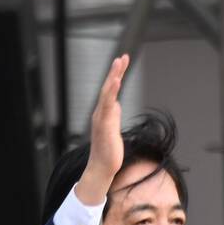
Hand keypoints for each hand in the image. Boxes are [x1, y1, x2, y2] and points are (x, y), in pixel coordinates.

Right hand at [77, 54, 128, 204]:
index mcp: (103, 113)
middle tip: (122, 57)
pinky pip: (107, 105)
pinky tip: (116, 82)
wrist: (102, 168)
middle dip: (115, 72)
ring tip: (119, 63)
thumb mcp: (113, 128)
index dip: (116, 76)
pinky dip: (111, 92)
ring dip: (113, 77)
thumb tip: (117, 104)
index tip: (123, 62)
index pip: (111, 90)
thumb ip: (114, 115)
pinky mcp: (104, 125)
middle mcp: (100, 113)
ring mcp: (101, 118)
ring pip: (107, 93)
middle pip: (108, 88)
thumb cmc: (108, 151)